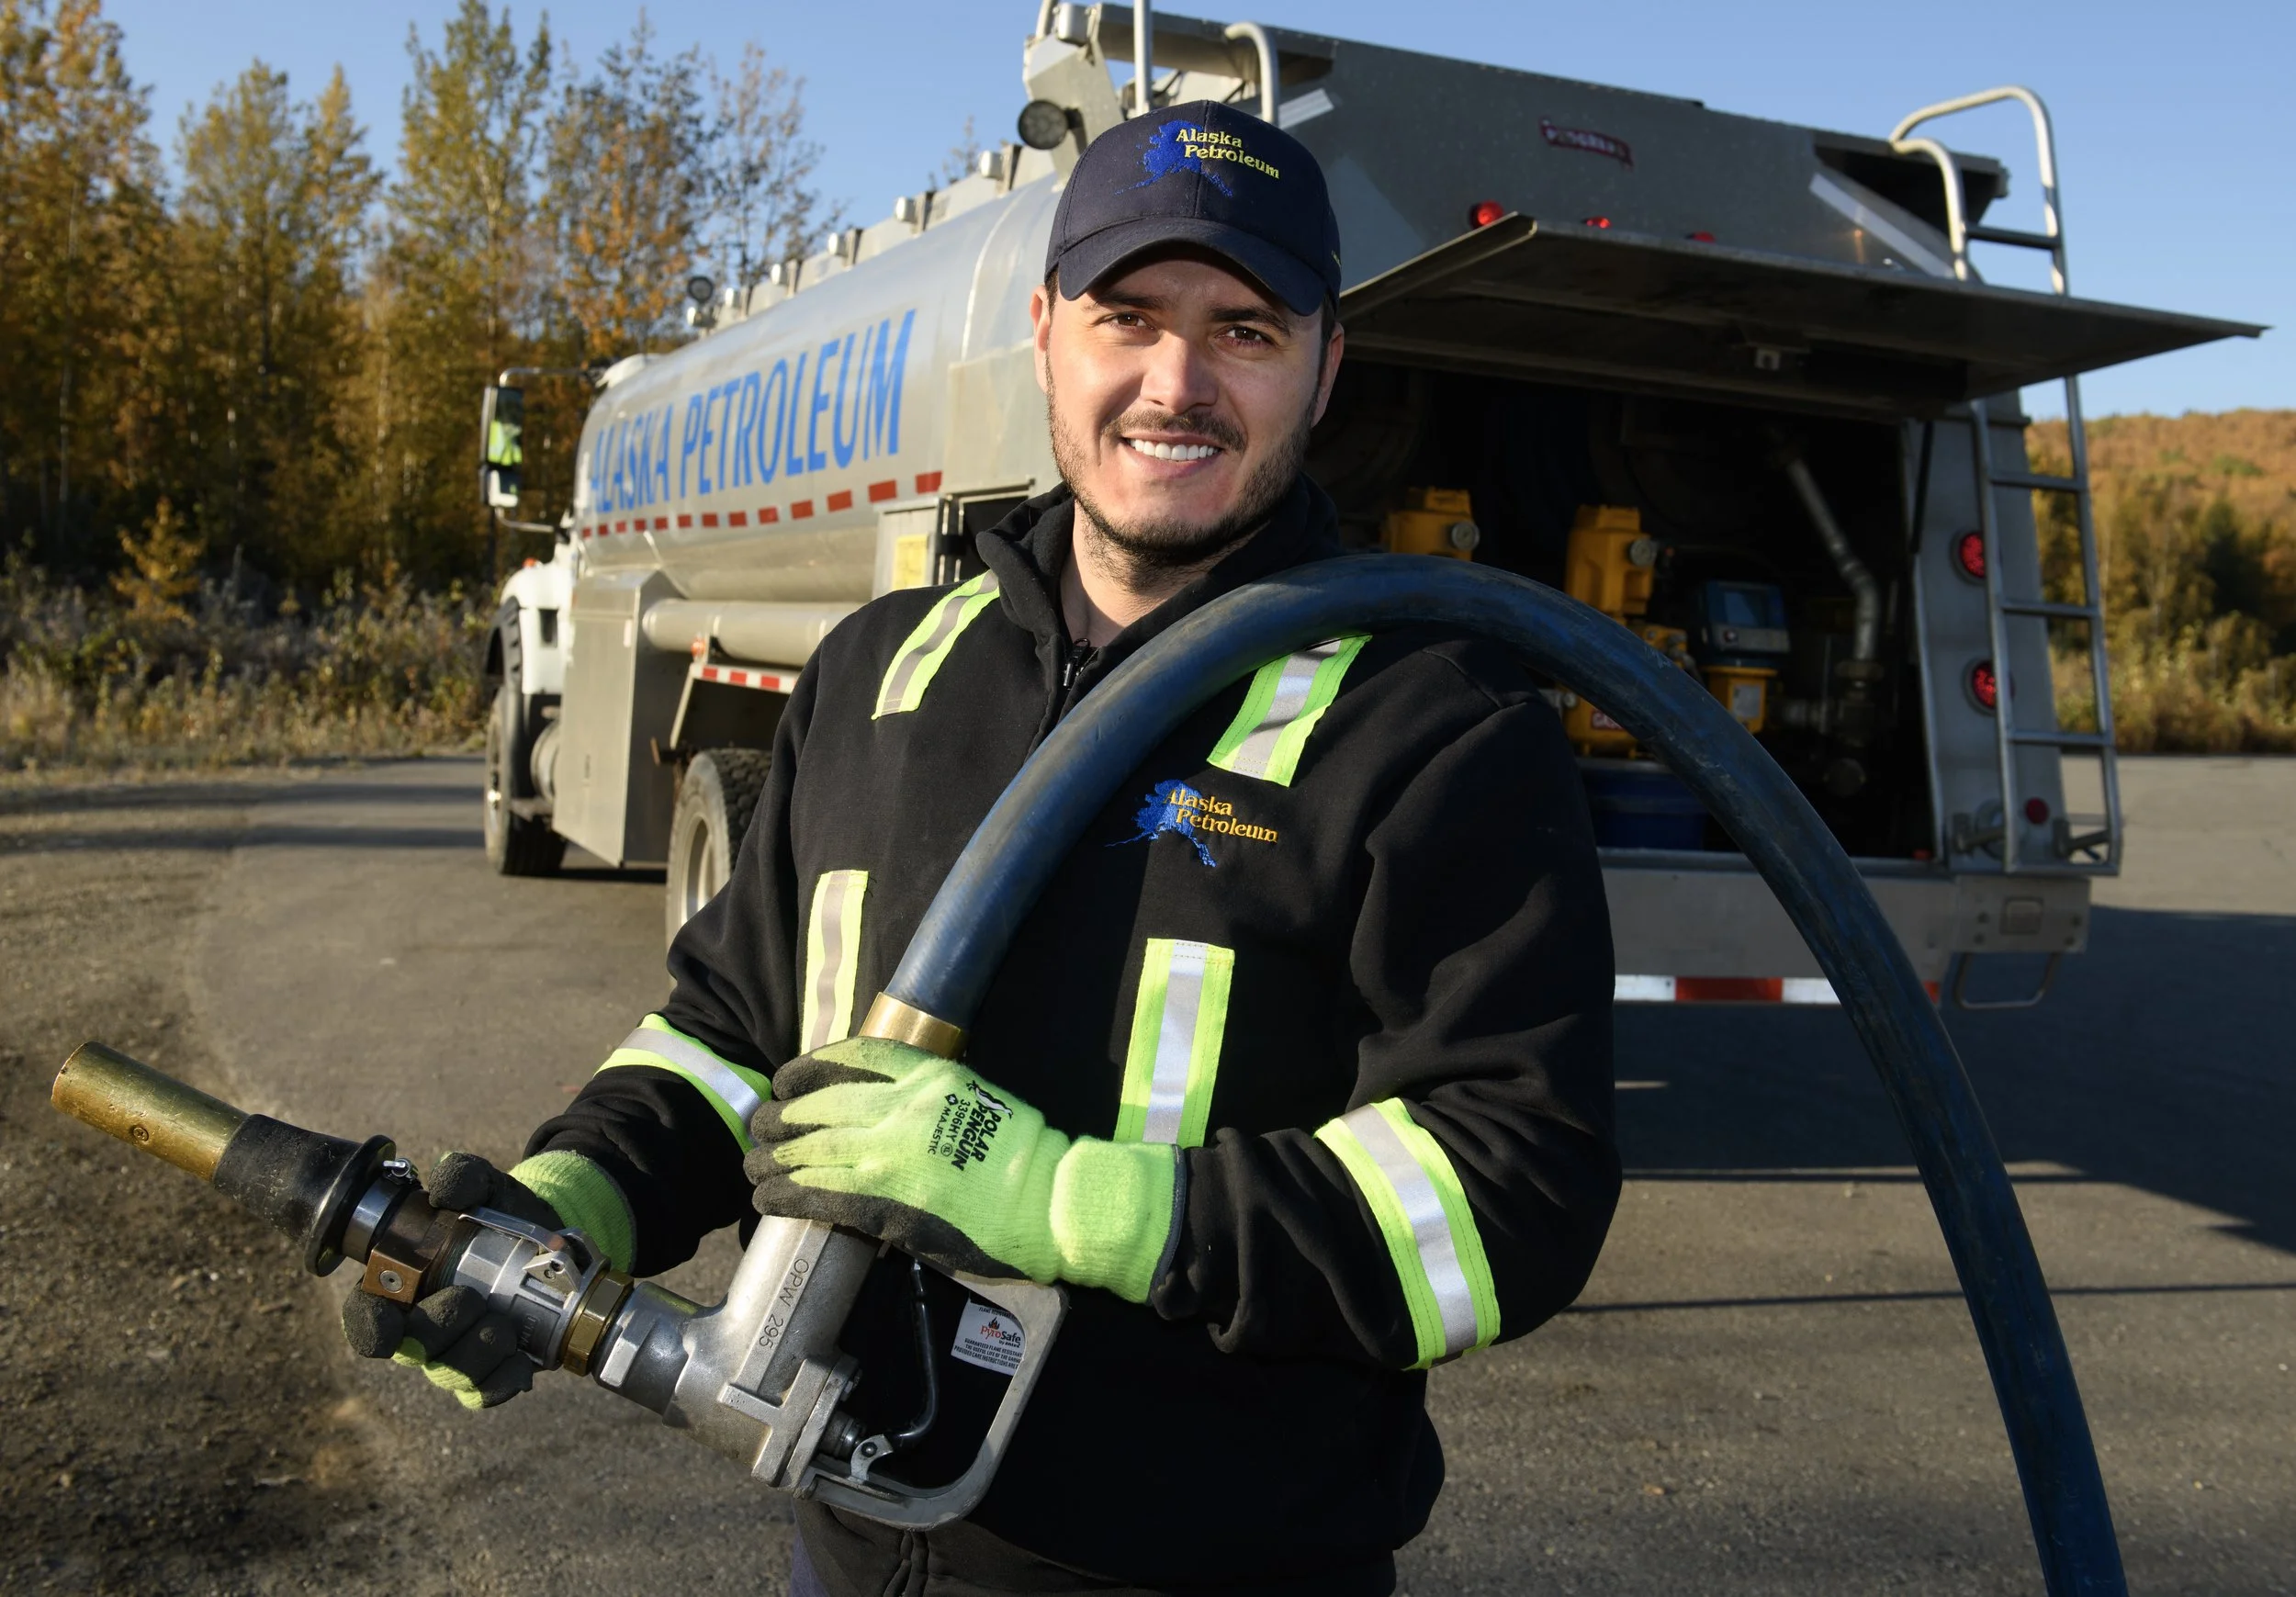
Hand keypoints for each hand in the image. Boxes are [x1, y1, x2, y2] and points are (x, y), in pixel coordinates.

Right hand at [338, 1151, 558, 1410]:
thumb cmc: (498, 1215)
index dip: (368, 1326)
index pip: (364, 1315)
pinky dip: (503, 1381)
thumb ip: (462, 1176)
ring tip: (504, 1328)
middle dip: (439, 1328)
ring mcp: (453, 1353)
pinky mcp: (489, 1371)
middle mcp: (420, 1324)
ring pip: (449, 1374)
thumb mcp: (485, 1186)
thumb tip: (443, 1188)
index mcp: (402, 1283)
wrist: (551, 1240)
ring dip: (477, 1353)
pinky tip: (522, 1364)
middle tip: (472, 1301)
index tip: (387, 1324)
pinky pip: (484, 1393)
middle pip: (411, 1349)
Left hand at [747, 1037, 1178, 1302]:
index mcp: (927, 1075)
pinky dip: (783, 1197)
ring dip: (771, 1161)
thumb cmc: (1025, 1156)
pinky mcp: (882, 1204)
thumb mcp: (978, 1096)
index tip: (785, 1081)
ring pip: (807, 1151)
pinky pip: (816, 1196)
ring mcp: (888, 1156)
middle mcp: (901, 1108)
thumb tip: (886, 1107)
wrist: (1049, 1203)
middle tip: (761, 1130)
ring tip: (753, 1169)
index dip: (806, 1069)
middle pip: (817, 1105)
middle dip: (780, 1118)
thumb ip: (929, 1095)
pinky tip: (767, 1201)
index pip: (850, 1059)